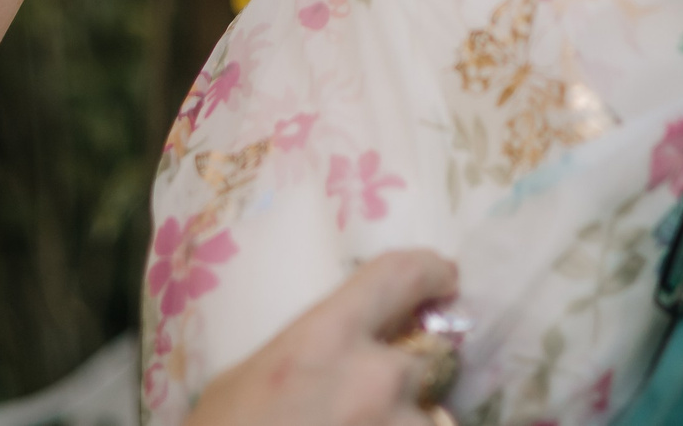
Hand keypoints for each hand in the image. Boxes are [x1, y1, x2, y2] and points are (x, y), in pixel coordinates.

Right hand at [185, 250, 460, 425]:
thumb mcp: (240, 385)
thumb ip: (303, 360)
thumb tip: (336, 359)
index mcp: (324, 339)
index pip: (398, 277)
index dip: (428, 273)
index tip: (443, 278)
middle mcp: (376, 380)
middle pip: (424, 364)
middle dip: (403, 388)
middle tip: (364, 410)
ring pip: (431, 424)